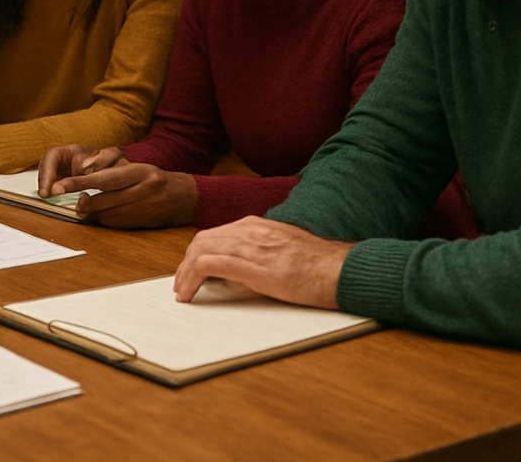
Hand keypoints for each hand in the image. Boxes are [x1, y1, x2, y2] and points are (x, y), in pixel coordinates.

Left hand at [36, 144, 196, 227]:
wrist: (182, 198)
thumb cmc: (154, 180)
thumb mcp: (137, 169)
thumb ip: (113, 175)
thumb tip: (84, 186)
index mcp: (140, 172)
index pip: (104, 178)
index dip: (80, 182)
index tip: (60, 186)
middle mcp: (142, 190)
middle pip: (104, 199)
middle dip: (85, 201)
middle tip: (75, 202)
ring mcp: (141, 208)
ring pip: (107, 213)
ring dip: (95, 210)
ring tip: (91, 205)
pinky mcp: (139, 223)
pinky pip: (114, 223)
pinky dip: (105, 218)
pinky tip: (108, 212)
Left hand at [173, 216, 351, 307]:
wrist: (339, 269)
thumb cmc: (319, 265)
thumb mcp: (285, 249)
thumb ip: (263, 251)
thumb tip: (243, 269)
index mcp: (257, 226)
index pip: (216, 234)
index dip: (198, 253)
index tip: (191, 270)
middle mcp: (249, 230)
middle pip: (202, 241)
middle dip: (185, 263)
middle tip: (181, 284)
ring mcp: (250, 246)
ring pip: (200, 251)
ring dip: (184, 272)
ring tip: (182, 291)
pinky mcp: (252, 266)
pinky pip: (208, 266)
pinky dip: (191, 278)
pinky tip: (188, 293)